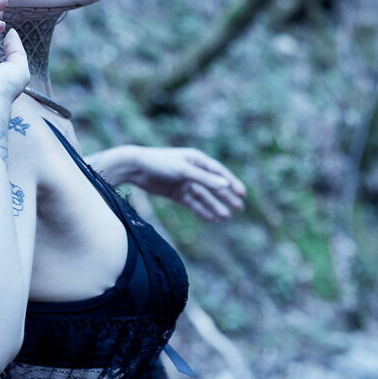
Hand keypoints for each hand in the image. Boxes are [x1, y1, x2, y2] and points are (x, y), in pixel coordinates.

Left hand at [130, 146, 245, 221]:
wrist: (135, 168)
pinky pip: (192, 203)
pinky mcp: (176, 192)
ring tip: (226, 217)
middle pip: (213, 186)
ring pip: (203, 196)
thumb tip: (225, 186)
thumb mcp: (184, 171)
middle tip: (239, 208)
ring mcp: (185, 182)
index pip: (219, 173)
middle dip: (226, 197)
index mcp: (198, 160)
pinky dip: (201, 210)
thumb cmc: (160, 163)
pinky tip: (211, 218)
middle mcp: (193, 171)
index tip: (242, 194)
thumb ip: (205, 179)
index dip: (232, 183)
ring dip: (214, 206)